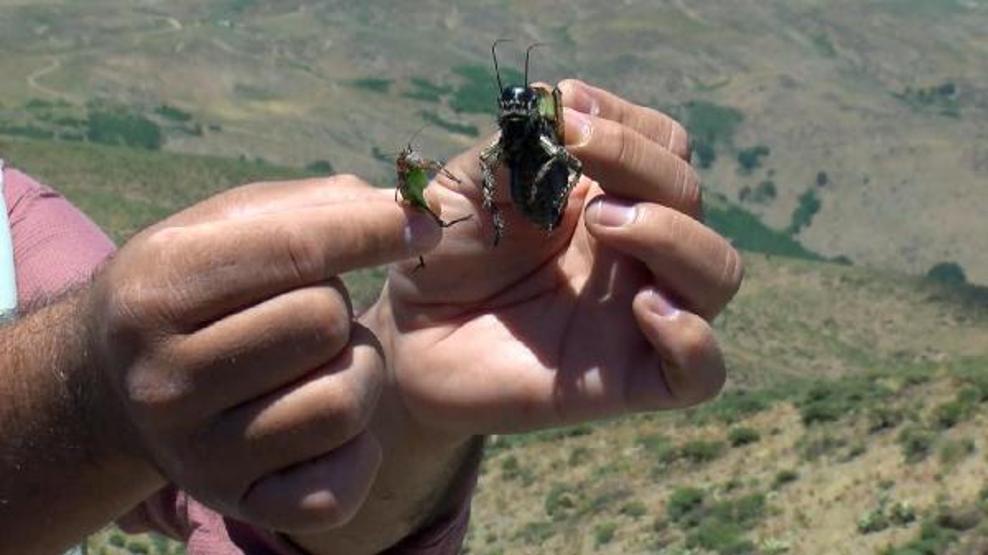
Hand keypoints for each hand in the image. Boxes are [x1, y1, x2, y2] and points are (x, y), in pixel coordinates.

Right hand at [85, 176, 440, 531]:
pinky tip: (329, 423)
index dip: (372, 230)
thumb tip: (410, 209)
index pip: (293, 252)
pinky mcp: (237, 504)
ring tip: (319, 363)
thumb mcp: (224, 226)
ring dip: (356, 372)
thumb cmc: (192, 286)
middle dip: (339, 306)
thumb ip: (315, 206)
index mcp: (156, 293)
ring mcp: (198, 455)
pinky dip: (357, 451)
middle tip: (309, 310)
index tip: (423, 223)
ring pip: (343, 403)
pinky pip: (338, 488)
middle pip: (324, 323)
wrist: (115, 385)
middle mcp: (165, 381)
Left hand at [376, 79, 742, 435]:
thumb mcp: (466, 188)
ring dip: (674, 234)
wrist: (405, 339)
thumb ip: (515, 149)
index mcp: (606, 198)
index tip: (567, 109)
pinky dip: (693, 340)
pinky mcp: (624, 382)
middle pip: (691, 194)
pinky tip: (645, 309)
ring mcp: (634, 317)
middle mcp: (633, 254)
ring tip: (602, 222)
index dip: (627, 122)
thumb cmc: (440, 257)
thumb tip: (557, 102)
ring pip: (717, 272)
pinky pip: (700, 373)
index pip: (664, 146)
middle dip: (638, 162)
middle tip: (574, 154)